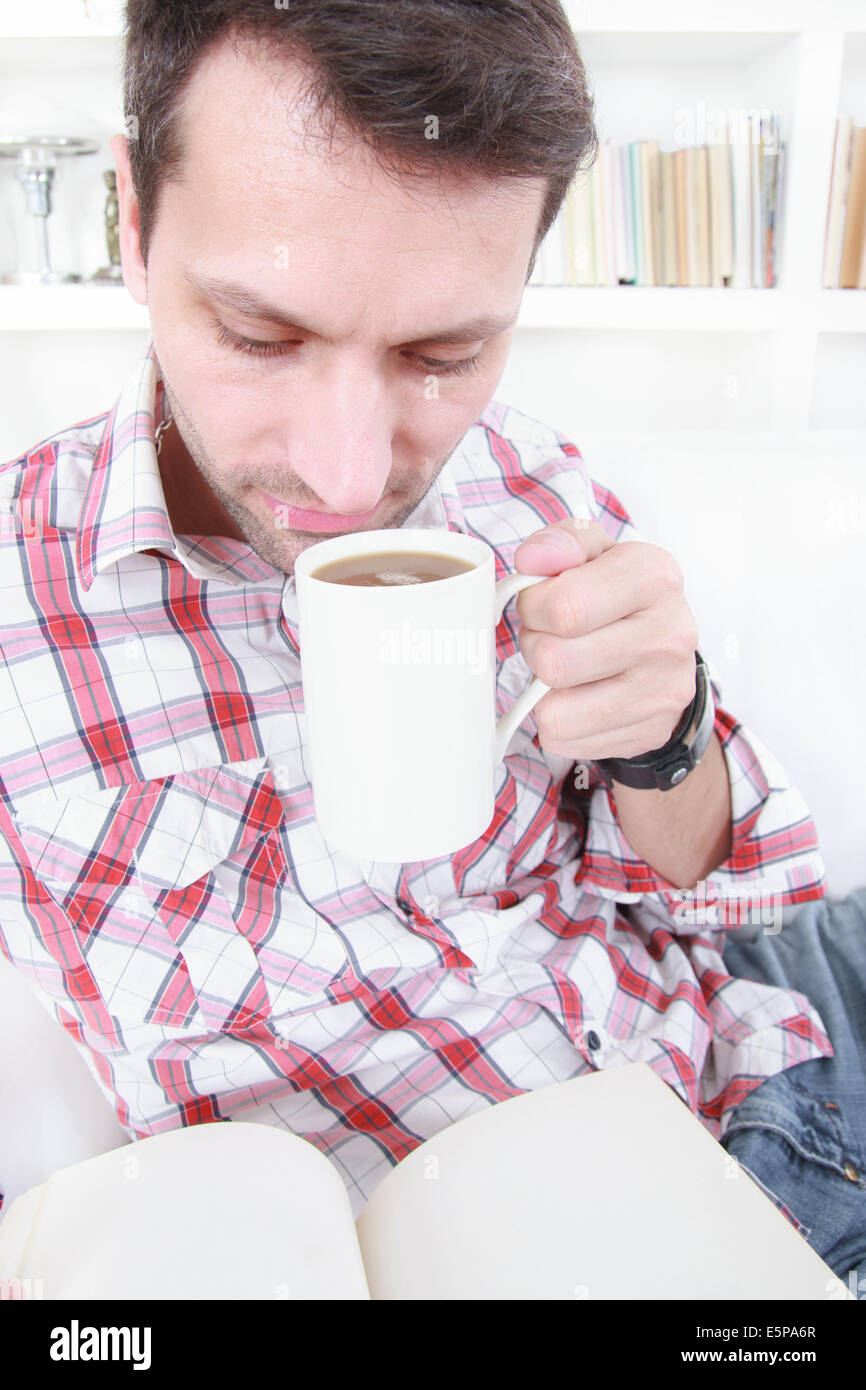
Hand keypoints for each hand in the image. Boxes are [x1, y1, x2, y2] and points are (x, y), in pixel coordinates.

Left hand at [513, 517, 699, 760]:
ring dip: (542, 691)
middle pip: (555, 661)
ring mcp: (663, 690)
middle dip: (535, 647)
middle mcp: (669, 635)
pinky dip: (557, 721)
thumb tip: (531, 559)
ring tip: (564, 667)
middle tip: (550, 638)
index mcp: (655, 577)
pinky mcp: (648, 732)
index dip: (533, 607)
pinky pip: (564, 740)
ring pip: (555, 710)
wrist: (669, 651)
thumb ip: (561, 542)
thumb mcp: (596, 553)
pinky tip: (579, 697)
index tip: (541, 603)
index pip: (565, 605)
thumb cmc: (621, 598)